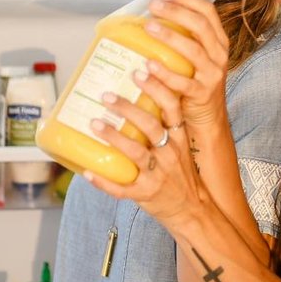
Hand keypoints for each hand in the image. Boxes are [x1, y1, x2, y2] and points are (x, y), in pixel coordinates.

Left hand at [83, 82, 205, 232]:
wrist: (193, 211)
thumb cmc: (182, 175)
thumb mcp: (181, 147)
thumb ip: (164, 127)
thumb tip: (133, 99)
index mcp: (179, 139)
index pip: (172, 108)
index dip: (157, 88)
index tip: (140, 71)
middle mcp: (170, 154)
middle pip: (150, 126)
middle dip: (128, 109)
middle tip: (107, 96)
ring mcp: (158, 175)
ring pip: (136, 153)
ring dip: (114, 137)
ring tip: (95, 123)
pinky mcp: (146, 194)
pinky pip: (122, 188)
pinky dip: (104, 181)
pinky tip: (87, 172)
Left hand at [145, 0, 229, 128]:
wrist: (207, 118)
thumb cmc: (194, 82)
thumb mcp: (196, 57)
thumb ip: (183, 37)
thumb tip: (150, 15)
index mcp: (218, 41)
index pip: (208, 11)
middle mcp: (219, 55)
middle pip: (201, 25)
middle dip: (176, 12)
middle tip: (153, 6)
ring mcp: (212, 74)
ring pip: (193, 50)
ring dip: (169, 36)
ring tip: (148, 27)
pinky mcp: (202, 93)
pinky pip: (183, 82)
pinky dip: (165, 73)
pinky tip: (149, 64)